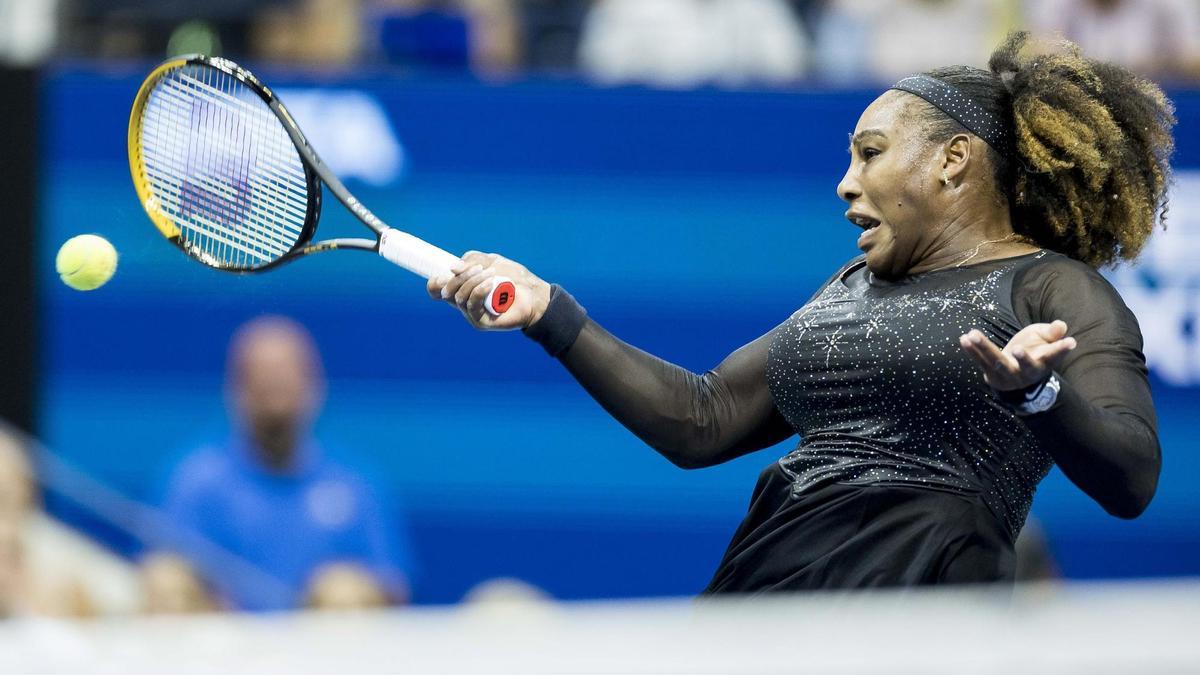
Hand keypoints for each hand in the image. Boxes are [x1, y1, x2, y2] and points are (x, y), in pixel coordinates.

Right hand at [427, 251, 551, 330]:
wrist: (535, 295)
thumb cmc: (515, 279)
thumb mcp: (494, 262)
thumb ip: (473, 260)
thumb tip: (452, 267)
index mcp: (462, 287)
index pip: (436, 290)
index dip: (435, 282)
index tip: (446, 271)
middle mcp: (463, 302)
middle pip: (444, 292)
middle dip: (459, 277)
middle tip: (480, 268)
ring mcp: (471, 314)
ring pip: (459, 297)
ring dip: (473, 281)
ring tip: (492, 275)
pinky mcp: (480, 322)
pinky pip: (471, 305)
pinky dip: (479, 291)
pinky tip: (491, 284)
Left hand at [958, 320, 1076, 391]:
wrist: (1018, 377)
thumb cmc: (1034, 351)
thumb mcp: (1044, 341)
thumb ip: (1051, 333)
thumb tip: (1061, 326)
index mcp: (1045, 362)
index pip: (1055, 355)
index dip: (1062, 349)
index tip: (1071, 343)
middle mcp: (1028, 372)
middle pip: (1025, 365)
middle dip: (1022, 358)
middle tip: (1018, 349)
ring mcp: (1009, 376)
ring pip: (997, 362)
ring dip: (984, 348)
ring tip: (972, 334)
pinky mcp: (992, 375)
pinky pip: (980, 362)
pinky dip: (971, 351)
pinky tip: (964, 339)